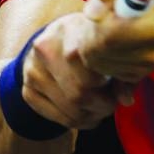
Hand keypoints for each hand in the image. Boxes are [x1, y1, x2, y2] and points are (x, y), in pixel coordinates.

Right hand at [20, 13, 133, 129]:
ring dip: (92, 116)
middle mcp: (44, 49)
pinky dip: (78, 123)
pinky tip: (86, 114)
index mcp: (68, 30)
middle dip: (102, 105)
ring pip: (70, 109)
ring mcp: (32, 71)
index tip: (115, 85)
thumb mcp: (103, 45)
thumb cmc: (86, 41)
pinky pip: (58, 118)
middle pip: (80, 92)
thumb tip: (126, 100)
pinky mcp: (27, 91)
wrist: (50, 41)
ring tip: (100, 109)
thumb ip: (120, 70)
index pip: (90, 66)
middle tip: (111, 103)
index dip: (109, 84)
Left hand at [78, 0, 153, 81]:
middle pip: (106, 53)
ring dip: (94, 47)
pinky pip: (110, 72)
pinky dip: (103, 58)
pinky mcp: (144, 73)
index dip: (96, 25)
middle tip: (92, 21)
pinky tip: (110, 39)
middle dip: (90, 37)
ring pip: (105, 65)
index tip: (96, 13)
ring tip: (103, 26)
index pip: (114, 35)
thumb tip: (92, 14)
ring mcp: (153, 64)